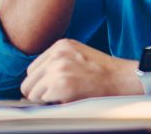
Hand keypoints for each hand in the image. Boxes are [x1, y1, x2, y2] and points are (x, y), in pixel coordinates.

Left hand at [20, 39, 139, 102]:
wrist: (122, 79)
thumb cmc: (103, 72)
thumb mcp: (78, 55)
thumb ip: (58, 61)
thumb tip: (35, 81)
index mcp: (60, 45)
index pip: (33, 68)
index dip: (41, 82)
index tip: (53, 88)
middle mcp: (56, 54)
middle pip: (28, 81)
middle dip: (39, 92)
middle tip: (57, 96)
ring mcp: (58, 68)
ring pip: (32, 93)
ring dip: (45, 99)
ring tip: (66, 96)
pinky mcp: (60, 84)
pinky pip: (41, 101)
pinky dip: (52, 105)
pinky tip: (69, 99)